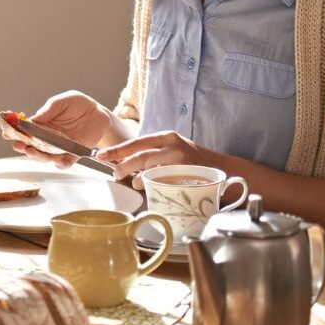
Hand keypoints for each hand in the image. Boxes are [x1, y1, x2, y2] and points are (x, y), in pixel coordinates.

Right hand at [5, 90, 112, 168]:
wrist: (99, 114)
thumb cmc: (79, 105)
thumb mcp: (64, 101)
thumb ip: (50, 108)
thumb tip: (34, 118)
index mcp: (42, 125)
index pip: (25, 131)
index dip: (14, 132)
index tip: (6, 132)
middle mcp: (48, 138)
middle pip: (32, 146)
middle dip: (23, 147)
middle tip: (18, 145)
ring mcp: (60, 147)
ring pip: (44, 156)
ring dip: (36, 156)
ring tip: (30, 151)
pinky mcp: (73, 153)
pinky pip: (65, 162)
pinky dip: (60, 163)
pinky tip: (56, 161)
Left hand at [95, 130, 212, 188]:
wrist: (222, 168)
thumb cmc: (191, 160)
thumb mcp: (172, 148)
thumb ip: (151, 152)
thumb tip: (123, 161)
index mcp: (166, 137)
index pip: (136, 142)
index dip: (117, 150)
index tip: (101, 155)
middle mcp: (173, 147)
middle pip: (141, 156)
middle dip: (124, 166)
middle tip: (115, 174)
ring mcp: (181, 162)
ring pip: (151, 170)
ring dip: (139, 178)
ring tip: (134, 182)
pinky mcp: (188, 176)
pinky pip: (165, 183)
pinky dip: (154, 186)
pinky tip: (151, 188)